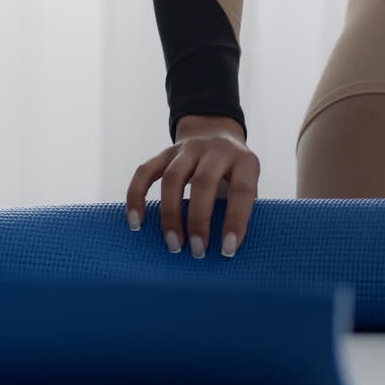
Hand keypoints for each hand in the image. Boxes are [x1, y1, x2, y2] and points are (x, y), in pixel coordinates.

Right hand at [125, 114, 259, 258]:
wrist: (216, 133)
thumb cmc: (234, 173)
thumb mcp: (247, 185)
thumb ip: (240, 209)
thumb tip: (225, 249)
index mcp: (244, 160)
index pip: (242, 190)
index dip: (235, 220)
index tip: (228, 249)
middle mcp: (216, 149)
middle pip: (203, 182)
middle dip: (198, 221)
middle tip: (197, 251)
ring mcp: (188, 148)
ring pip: (172, 178)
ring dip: (170, 215)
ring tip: (174, 245)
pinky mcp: (165, 152)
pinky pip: (145, 172)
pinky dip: (137, 197)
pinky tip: (137, 223)